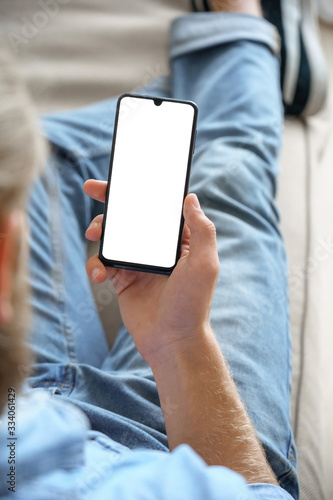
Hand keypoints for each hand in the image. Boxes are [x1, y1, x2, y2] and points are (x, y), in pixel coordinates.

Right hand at [84, 180, 219, 366]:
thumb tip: (190, 198)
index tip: (124, 177)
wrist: (173, 341)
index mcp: (177, 240)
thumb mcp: (205, 264)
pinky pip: (103, 263)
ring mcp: (137, 263)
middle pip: (130, 217)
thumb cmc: (193, 304)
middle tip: (91, 188)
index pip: (157, 208)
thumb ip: (202, 229)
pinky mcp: (122, 280)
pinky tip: (99, 275)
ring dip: (100, 231)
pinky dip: (95, 264)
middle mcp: (156, 249)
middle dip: (110, 201)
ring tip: (94, 235)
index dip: (140, 190)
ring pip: (113, 237)